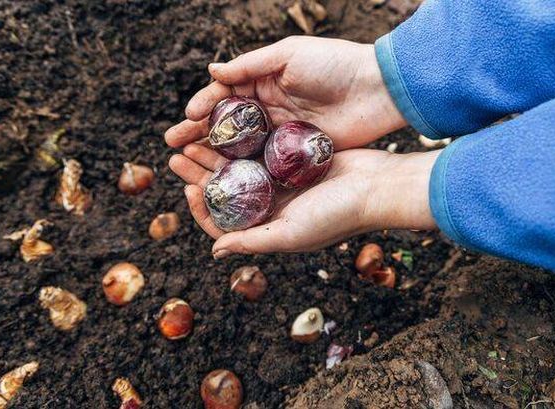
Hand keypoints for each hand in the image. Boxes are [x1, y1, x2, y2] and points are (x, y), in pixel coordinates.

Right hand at [165, 36, 405, 150]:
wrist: (379, 90)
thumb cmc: (335, 64)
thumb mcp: (289, 55)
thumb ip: (250, 66)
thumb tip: (212, 71)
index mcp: (264, 81)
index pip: (225, 95)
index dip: (203, 107)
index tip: (185, 119)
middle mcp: (269, 108)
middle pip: (227, 123)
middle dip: (198, 133)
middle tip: (173, 146)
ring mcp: (281, 132)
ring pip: (241, 145)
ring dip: (215, 154)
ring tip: (190, 165)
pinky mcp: (296, 153)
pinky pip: (265, 161)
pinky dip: (245, 169)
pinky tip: (226, 178)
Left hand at [169, 145, 438, 258]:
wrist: (376, 186)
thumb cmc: (337, 215)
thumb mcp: (291, 233)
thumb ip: (253, 241)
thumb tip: (215, 251)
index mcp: (268, 229)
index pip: (224, 224)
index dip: (202, 208)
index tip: (190, 188)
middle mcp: (271, 207)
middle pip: (225, 192)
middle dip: (200, 175)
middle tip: (178, 156)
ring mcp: (280, 183)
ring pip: (237, 168)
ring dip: (214, 155)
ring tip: (192, 139)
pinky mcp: (290, 161)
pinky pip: (257, 150)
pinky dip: (240, 142)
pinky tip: (225, 128)